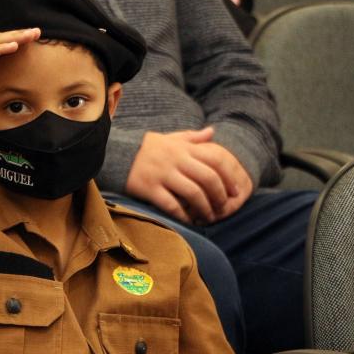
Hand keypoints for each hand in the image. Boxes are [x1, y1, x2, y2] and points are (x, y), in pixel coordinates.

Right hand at [125, 128, 253, 224]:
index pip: (216, 159)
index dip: (230, 176)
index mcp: (184, 148)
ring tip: (209, 217)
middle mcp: (176, 160)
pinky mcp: (149, 188)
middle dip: (220, 196)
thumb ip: (192, 137)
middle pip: (208, 178)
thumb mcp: (170, 138)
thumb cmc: (147, 148)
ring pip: (193, 193)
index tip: (236, 190)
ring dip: (205, 208)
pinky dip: (184, 215)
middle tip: (224, 208)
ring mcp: (162, 175)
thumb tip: (212, 132)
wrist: (117, 153)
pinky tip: (189, 221)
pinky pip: (171, 205)